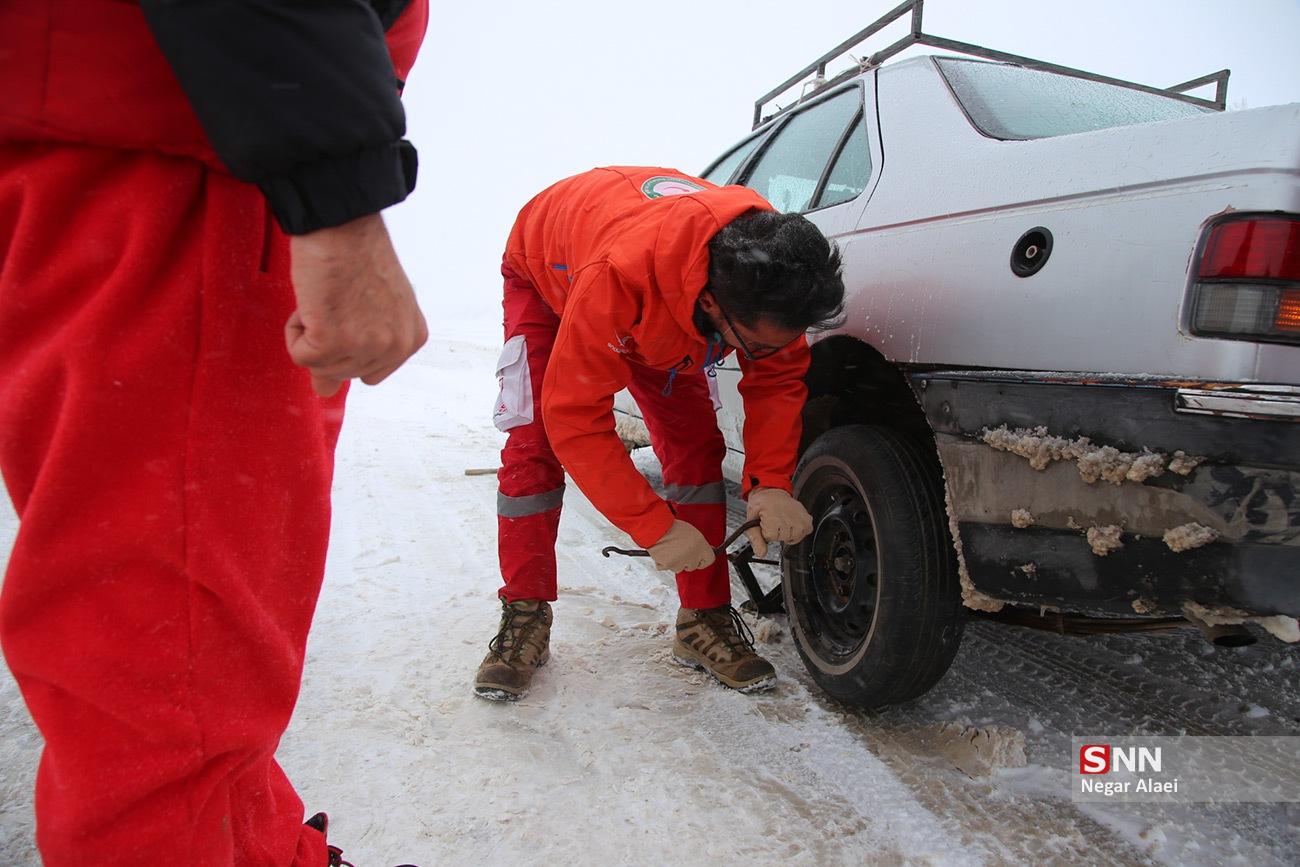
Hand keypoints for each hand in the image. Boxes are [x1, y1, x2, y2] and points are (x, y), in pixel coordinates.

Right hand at [286, 213, 427, 396]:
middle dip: (329, 340)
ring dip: (311, 333)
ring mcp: (366, 347)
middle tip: (336, 300)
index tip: (350, 313)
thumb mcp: (377, 307)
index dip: (349, 346)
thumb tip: (326, 391)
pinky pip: (300, 356)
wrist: (341, 225)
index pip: (370, 373)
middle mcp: (396, 347)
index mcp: (412, 338)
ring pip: (320, 367)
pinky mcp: (333, 342)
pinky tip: (313, 301)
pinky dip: (295, 331)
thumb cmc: (357, 254)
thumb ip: (361, 349)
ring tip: (326, 298)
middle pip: (343, 373)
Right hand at [647, 520, 715, 572]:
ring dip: (675, 562)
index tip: (699, 558)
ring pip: (679, 568)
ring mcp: (680, 563)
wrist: (656, 528)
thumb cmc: (672, 527)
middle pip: (693, 566)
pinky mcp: (669, 566)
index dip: (703, 559)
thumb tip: (699, 550)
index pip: (709, 560)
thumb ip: (698, 543)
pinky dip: (663, 563)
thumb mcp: (691, 531)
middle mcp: (692, 556)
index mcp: (701, 546)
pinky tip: (663, 552)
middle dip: (687, 561)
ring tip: (670, 549)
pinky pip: (667, 567)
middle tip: (680, 550)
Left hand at [745, 488, 812, 557]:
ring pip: (793, 538)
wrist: (772, 493)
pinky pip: (804, 533)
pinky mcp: (808, 520)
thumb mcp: (751, 521)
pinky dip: (798, 531)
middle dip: (777, 533)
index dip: (766, 533)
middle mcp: (789, 518)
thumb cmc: (762, 505)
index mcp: (774, 518)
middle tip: (774, 521)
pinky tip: (791, 523)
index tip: (765, 522)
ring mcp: (800, 520)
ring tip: (782, 521)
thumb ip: (755, 539)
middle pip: (783, 539)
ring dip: (787, 533)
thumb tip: (761, 553)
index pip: (771, 538)